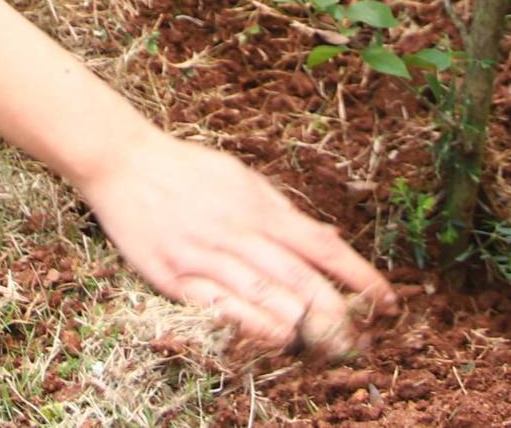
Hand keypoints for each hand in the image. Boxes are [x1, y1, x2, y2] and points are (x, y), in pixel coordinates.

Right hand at [74, 129, 395, 357]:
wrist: (123, 161)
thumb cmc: (187, 169)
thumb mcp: (243, 180)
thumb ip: (283, 212)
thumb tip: (326, 239)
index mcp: (260, 208)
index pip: (322, 246)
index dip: (359, 275)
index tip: (387, 300)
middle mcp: (239, 232)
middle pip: (300, 278)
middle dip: (337, 313)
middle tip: (362, 341)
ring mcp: (206, 255)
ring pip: (264, 294)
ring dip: (302, 324)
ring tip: (329, 348)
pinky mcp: (175, 275)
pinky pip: (217, 305)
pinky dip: (250, 323)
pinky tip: (275, 338)